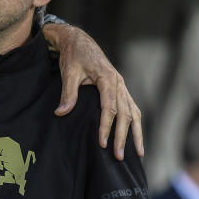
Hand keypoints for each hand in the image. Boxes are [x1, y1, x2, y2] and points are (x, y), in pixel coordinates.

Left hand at [42, 23, 143, 159]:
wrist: (79, 41)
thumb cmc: (74, 56)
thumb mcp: (68, 72)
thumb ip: (68, 93)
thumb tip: (61, 113)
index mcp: (107, 78)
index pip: (110, 108)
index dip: (107, 126)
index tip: (102, 143)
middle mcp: (119, 83)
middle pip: (125, 114)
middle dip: (123, 136)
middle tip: (118, 156)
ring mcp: (121, 86)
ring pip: (134, 112)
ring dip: (135, 133)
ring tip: (137, 154)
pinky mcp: (120, 89)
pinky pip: (132, 108)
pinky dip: (135, 124)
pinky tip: (135, 138)